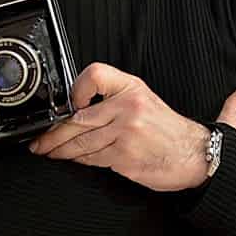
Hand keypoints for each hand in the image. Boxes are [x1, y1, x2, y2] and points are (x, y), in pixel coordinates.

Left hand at [29, 62, 210, 190]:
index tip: (69, 102)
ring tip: (49, 151)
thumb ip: (115, 97)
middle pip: (78, 117)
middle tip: (40, 140)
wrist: (195, 153)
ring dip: (60, 149)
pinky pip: (92, 158)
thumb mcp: (145, 98)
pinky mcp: (124, 157)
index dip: (76, 89)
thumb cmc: (168, 128)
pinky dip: (79, 160)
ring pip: (81, 142)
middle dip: (54, 133)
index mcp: (131, 87)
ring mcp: (125, 133)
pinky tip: (72, 159)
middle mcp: (128, 107)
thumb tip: (79, 103)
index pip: (93, 74)